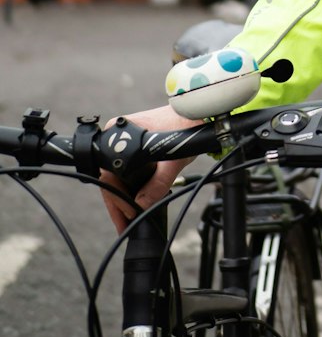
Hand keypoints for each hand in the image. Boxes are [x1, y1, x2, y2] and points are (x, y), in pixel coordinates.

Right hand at [100, 105, 199, 233]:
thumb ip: (159, 182)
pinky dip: (128, 187)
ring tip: (128, 218)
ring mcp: (124, 140)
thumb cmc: (186, 126)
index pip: (107, 174)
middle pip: (109, 177)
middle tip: (125, 225)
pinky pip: (124, 171)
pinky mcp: (133, 144)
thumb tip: (142, 204)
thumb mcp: (174, 158)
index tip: (129, 214)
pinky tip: (133, 202)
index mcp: (119, 133)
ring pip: (116, 176)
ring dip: (123, 197)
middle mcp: (116, 135)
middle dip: (118, 203)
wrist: (198, 110)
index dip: (116, 199)